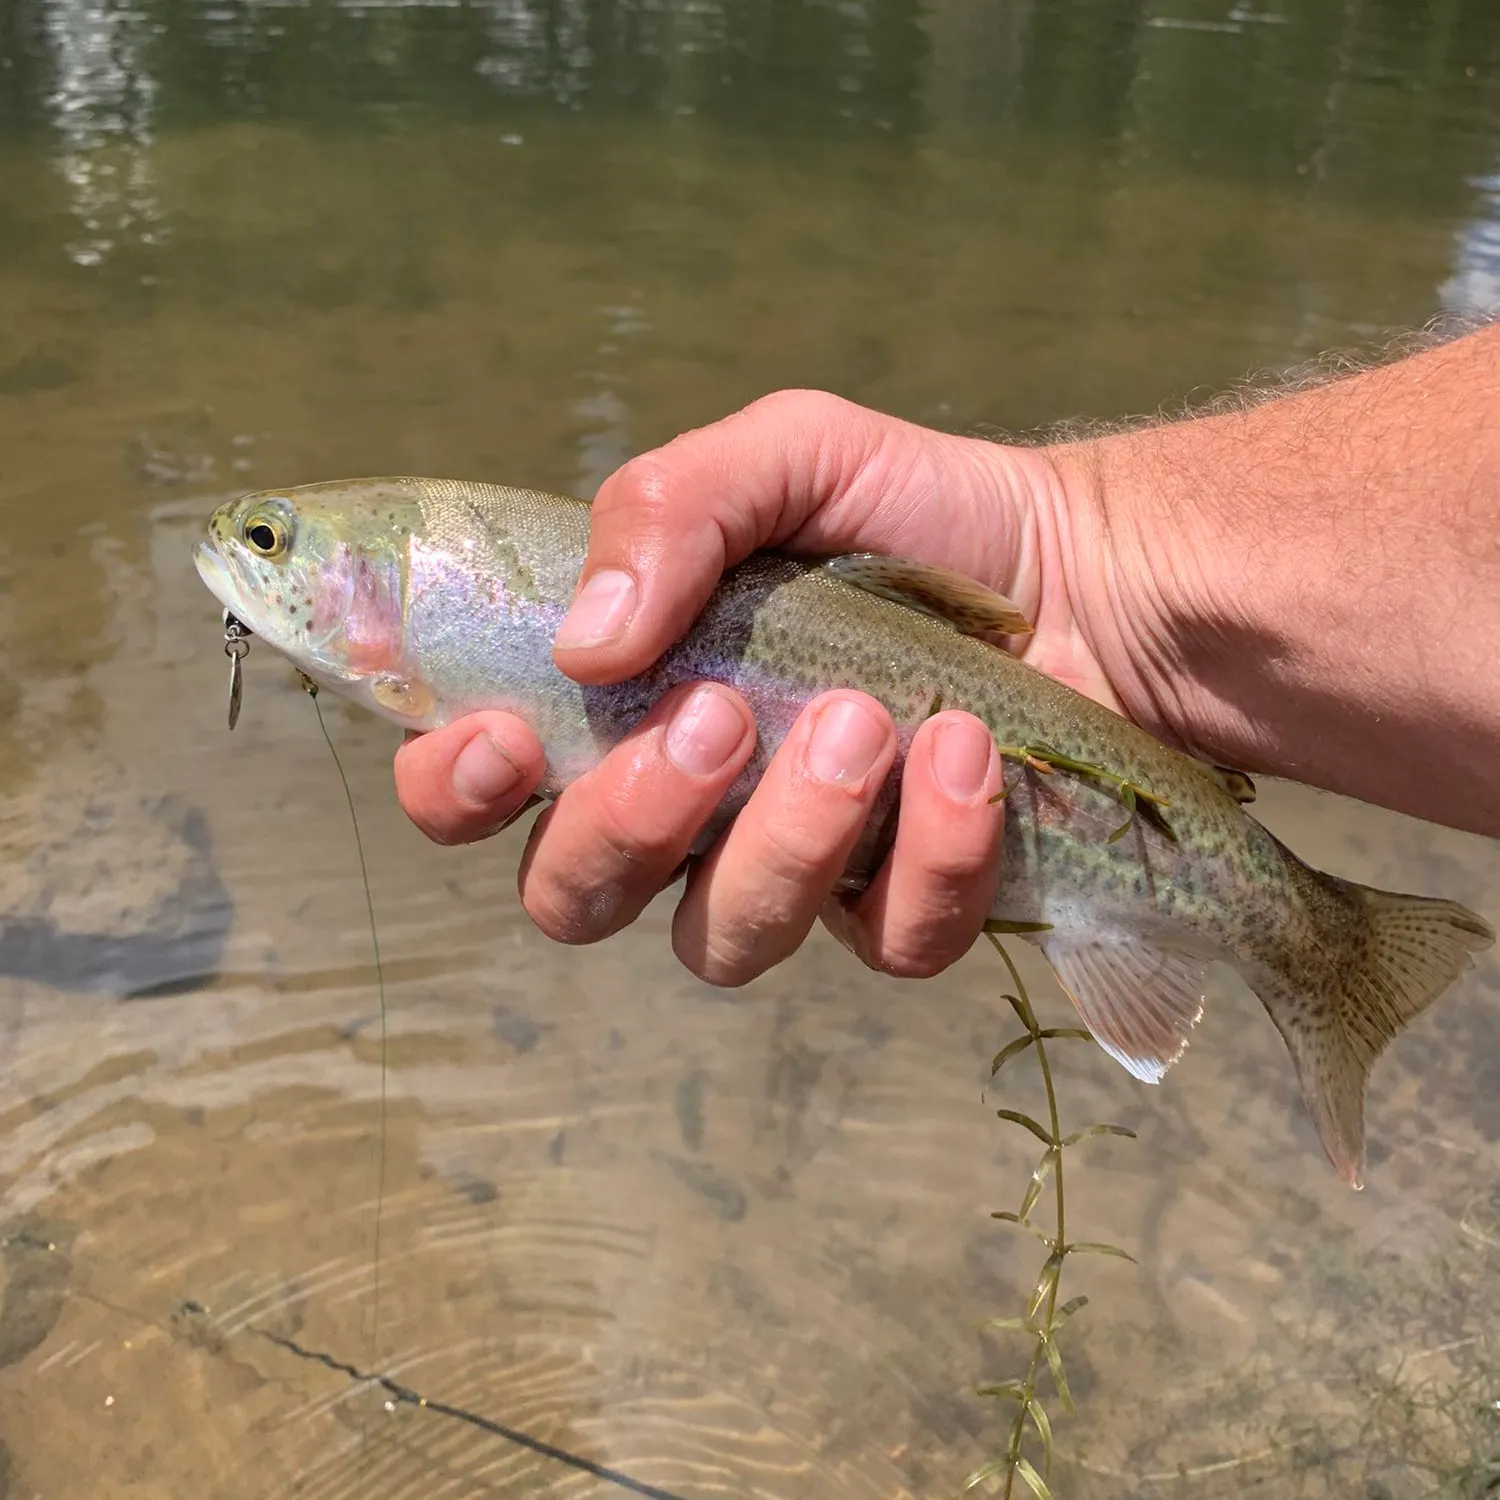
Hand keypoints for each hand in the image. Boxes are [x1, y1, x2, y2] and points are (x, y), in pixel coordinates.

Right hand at [394, 390, 1141, 983]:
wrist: (1089, 568)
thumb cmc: (916, 512)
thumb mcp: (788, 456)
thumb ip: (669, 510)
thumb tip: (583, 644)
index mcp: (627, 705)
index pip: (480, 790)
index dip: (456, 790)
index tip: (505, 741)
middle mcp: (690, 813)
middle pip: (574, 898)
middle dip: (625, 824)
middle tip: (715, 720)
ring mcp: (797, 875)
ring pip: (722, 941)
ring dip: (782, 838)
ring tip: (862, 720)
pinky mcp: (908, 910)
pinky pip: (886, 942)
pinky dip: (927, 853)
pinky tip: (965, 754)